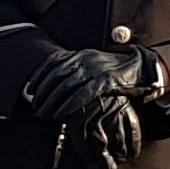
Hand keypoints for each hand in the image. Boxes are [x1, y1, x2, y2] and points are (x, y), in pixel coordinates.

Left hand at [26, 44, 169, 162]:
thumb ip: (75, 69)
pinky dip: (70, 105)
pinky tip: (62, 114)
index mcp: (80, 54)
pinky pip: (83, 94)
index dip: (38, 76)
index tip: (29, 89)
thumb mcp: (92, 63)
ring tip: (45, 115)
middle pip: (56, 76)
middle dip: (43, 93)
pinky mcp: (105, 81)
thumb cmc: (115, 69)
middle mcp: (85, 59)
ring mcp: (95, 69)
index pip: (52, 62)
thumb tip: (56, 82)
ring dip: (52, 102)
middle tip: (35, 108)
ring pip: (66, 86)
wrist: (141, 67)